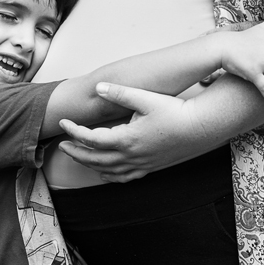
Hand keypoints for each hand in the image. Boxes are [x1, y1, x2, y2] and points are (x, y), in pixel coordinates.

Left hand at [57, 83, 217, 182]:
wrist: (201, 127)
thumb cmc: (175, 111)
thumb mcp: (145, 98)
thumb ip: (119, 93)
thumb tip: (98, 87)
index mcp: (126, 138)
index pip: (90, 138)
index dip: (73, 131)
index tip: (64, 123)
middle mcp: (131, 156)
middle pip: (94, 159)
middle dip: (75, 152)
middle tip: (63, 145)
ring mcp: (140, 165)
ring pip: (107, 171)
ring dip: (89, 164)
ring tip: (78, 156)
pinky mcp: (150, 168)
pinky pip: (124, 178)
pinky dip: (109, 176)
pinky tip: (104, 172)